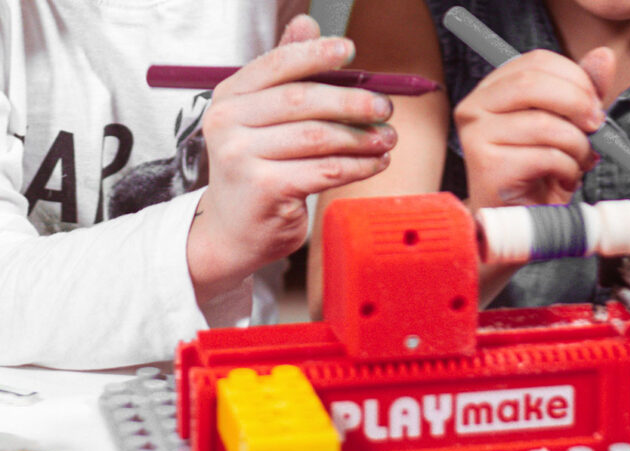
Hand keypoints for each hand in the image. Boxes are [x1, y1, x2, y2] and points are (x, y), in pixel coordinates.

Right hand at [188, 15, 395, 303]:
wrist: (232, 232)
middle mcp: (227, 123)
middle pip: (302, 100)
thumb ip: (282, 76)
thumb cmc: (253, 173)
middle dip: (352, 102)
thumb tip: (307, 23)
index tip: (350, 51)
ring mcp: (242, 157)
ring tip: (386, 139)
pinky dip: (358, 165)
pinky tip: (374, 163)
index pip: (277, 65)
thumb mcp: (258, 121)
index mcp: (228, 98)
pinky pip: (325, 170)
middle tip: (384, 108)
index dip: (317, 55)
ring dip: (362, 137)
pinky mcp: (264, 188)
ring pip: (319, 137)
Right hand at [454, 47, 614, 212]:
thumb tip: (603, 56)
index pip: (534, 62)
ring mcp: (476, 138)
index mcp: (490, 92)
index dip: (573, 76)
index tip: (593, 101)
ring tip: (577, 162)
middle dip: (577, 102)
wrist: (517, 219)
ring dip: (577, 145)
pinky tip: (562, 179)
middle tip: (597, 125)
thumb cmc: (537, 171)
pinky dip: (567, 169)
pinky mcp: (487, 167)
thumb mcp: (564, 124)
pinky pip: (545, 156)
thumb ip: (580, 90)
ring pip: (544, 123)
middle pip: (533, 83)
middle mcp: (474, 109)